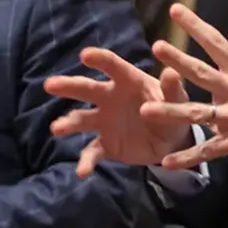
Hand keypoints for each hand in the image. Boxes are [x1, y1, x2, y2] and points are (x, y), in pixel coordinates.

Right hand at [47, 48, 195, 176]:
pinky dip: (86, 161)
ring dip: (68, 123)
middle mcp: (110, 98)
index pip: (112, 66)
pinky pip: (92, 152)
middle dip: (68, 86)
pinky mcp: (106, 144)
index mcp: (128, 82)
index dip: (99, 59)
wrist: (172, 141)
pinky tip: (81, 172)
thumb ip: (173, 89)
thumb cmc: (173, 110)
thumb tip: (171, 73)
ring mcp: (104, 121)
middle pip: (87, 89)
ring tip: (56, 129)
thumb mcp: (178, 100)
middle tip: (50, 85)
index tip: (85, 55)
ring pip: (81, 120)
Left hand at [138, 5, 227, 171]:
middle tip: (156, 48)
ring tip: (145, 108)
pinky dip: (187, 158)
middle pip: (201, 72)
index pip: (215, 43)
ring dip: (170, 111)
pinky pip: (207, 151)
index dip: (195, 25)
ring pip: (196, 113)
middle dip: (178, 60)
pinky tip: (166, 163)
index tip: (175, 10)